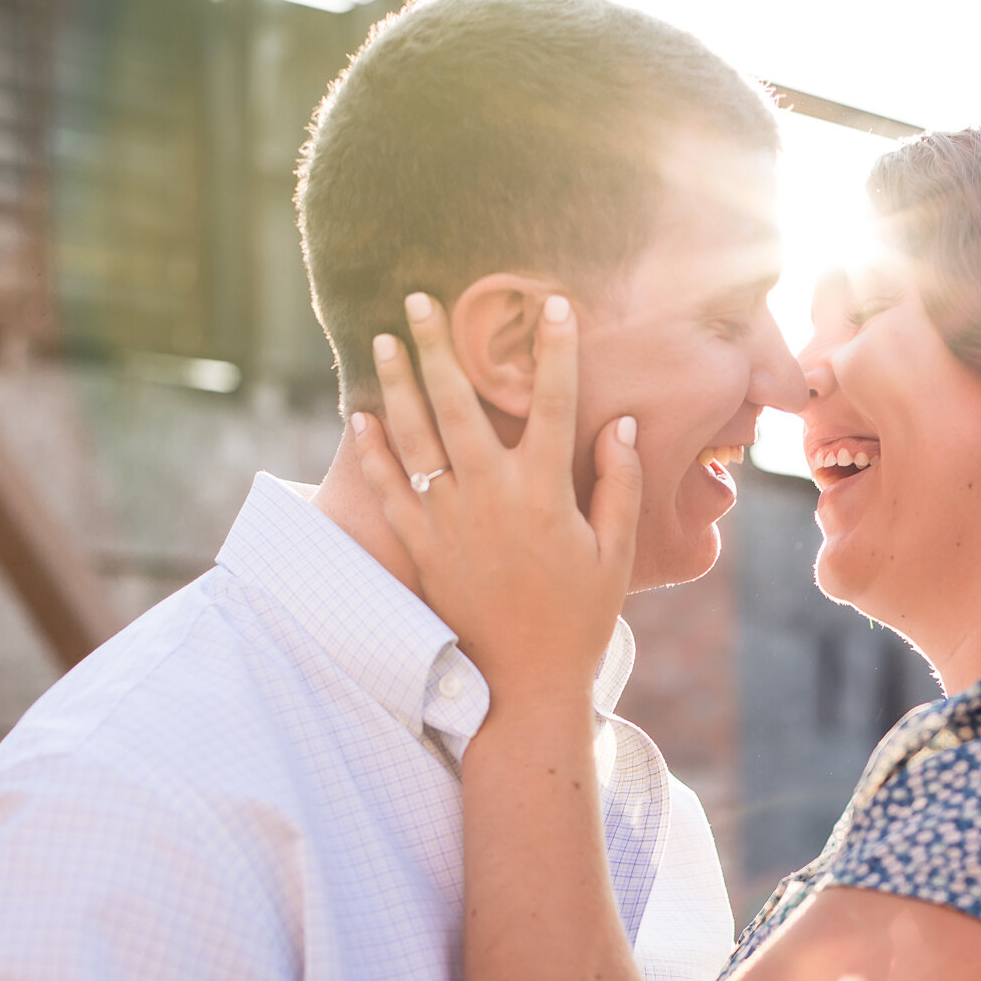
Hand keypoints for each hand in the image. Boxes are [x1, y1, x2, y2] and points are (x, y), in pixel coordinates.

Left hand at [353, 291, 641, 704]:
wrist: (524, 683)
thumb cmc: (579, 618)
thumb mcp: (615, 555)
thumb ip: (618, 487)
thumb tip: (620, 426)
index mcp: (545, 493)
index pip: (553, 403)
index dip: (556, 350)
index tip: (553, 304)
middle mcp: (490, 496)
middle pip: (459, 403)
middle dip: (439, 345)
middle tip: (421, 298)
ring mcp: (449, 520)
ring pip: (414, 437)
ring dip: (398, 383)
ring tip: (386, 339)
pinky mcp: (422, 547)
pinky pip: (389, 489)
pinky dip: (372, 451)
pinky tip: (361, 415)